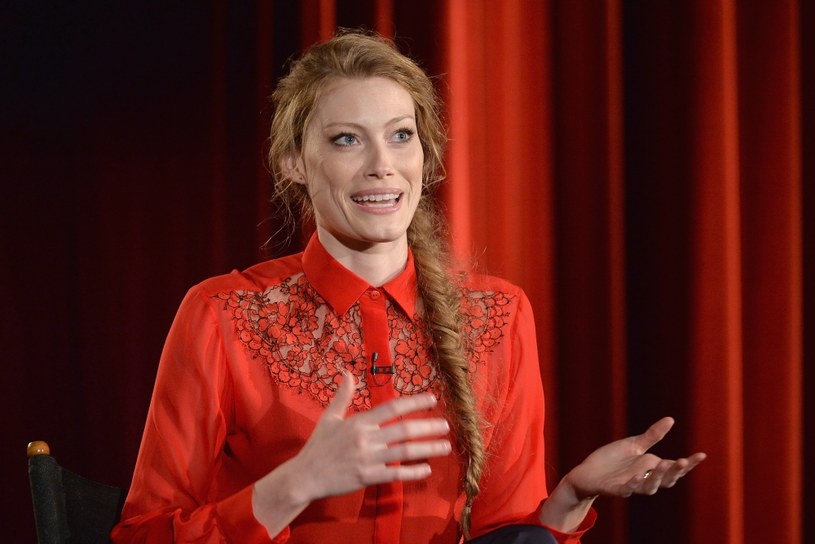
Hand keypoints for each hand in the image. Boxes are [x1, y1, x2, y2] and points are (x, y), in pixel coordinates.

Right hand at [292, 372, 451, 502]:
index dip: (414, 402)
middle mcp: (366, 438)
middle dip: (428, 427)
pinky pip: (395, 474)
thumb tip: (347, 373)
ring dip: (428, 449)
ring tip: (445, 446)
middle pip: (404, 430)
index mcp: (359, 422)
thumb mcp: (329, 418)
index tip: (432, 399)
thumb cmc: (318, 446)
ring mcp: (367, 459)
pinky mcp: (367, 478)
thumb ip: (342, 396)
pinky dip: (412, 472)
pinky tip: (426, 469)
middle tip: (446, 425)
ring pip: (404, 452)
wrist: (305, 476)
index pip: (392, 407)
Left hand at [564, 417, 706, 499]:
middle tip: (683, 461)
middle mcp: (644, 479)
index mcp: (651, 468)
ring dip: (656, 477)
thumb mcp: (634, 445)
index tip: (701, 455)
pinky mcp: (615, 489)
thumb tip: (671, 419)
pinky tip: (636, 477)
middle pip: (666, 480)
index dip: (688, 464)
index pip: (674, 468)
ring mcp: (631, 485)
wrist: (588, 472)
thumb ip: (652, 436)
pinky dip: (632, 485)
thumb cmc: (612, 460)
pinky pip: (626, 490)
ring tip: (662, 464)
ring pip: (648, 487)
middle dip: (675, 472)